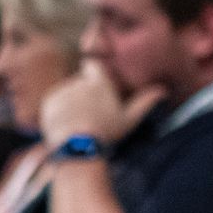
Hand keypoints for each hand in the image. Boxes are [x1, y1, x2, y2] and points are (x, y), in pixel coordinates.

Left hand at [40, 62, 161, 149]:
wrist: (77, 147)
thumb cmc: (107, 133)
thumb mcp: (129, 119)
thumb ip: (144, 103)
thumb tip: (163, 91)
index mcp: (98, 82)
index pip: (91, 65)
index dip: (93, 75)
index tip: (96, 88)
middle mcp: (78, 82)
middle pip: (80, 83)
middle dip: (83, 94)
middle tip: (90, 115)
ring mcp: (62, 91)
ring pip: (67, 93)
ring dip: (71, 103)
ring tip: (79, 124)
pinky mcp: (49, 102)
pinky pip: (55, 103)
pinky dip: (59, 111)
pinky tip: (67, 125)